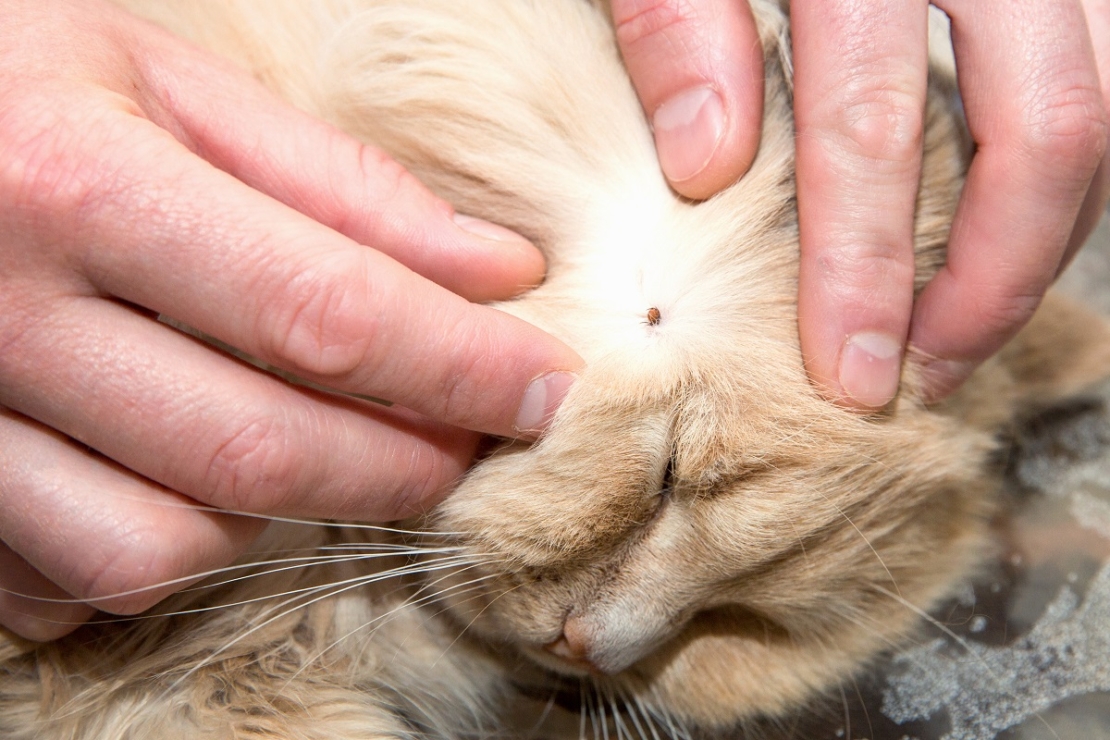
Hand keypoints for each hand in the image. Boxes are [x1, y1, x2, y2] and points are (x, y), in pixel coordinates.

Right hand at [0, 0, 581, 640]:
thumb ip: (340, 186)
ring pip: (160, 547)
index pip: (321, 310)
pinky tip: (189, 481)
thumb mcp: (170, 85)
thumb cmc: (19, 83)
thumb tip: (500, 272)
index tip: (545, 389)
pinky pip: (69, 584)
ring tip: (308, 446)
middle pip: (258, 450)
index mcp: (76, 182)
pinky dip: (162, 551)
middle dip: (402, 466)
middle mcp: (0, 317)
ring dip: (276, 522)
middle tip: (464, 438)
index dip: (459, 367)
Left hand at [612, 0, 1109, 407]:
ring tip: (975, 316)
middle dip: (995, 277)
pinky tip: (1014, 214)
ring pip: (1108, 95)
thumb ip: (673, 18)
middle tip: (929, 372)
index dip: (864, 263)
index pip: (871, 117)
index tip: (851, 371)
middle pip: (1046, 122)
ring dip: (1054, 227)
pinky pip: (1108, 59)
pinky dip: (1075, 152)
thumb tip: (710, 162)